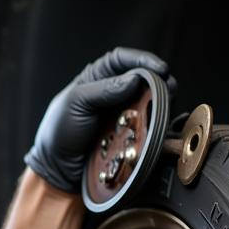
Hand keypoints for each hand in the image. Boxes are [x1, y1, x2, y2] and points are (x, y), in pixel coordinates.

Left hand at [24, 47, 174, 193]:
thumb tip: (134, 80)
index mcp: (96, 78)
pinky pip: (146, 125)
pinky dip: (155, 122)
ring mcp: (122, 114)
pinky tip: (160, 122)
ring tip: (168, 104)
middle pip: (142, 79)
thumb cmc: (59, 132)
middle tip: (169, 86)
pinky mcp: (129, 134)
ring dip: (160, 101)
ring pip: (148, 102)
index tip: (160, 68)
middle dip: (158, 80)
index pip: (122, 59)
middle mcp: (112, 93)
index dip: (142, 59)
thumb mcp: (75, 104)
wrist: (59, 168)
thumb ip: (103, 90)